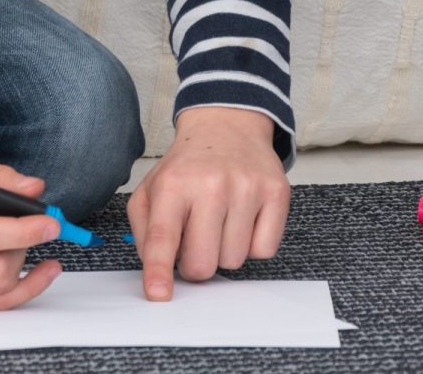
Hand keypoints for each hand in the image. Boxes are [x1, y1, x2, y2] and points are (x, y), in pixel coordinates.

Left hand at [125, 105, 288, 300]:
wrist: (227, 127)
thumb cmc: (187, 167)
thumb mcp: (151, 190)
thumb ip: (146, 232)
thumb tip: (157, 270)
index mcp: (173, 184)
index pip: (164, 236)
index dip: (159, 270)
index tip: (159, 294)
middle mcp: (212, 184)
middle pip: (203, 263)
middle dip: (196, 264)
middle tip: (195, 241)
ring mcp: (248, 187)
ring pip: (233, 261)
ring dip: (224, 252)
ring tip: (220, 223)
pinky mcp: (277, 192)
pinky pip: (264, 250)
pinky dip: (252, 244)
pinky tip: (244, 220)